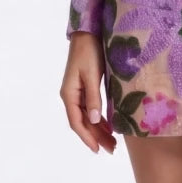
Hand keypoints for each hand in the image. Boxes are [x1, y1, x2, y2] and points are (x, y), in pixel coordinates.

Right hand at [60, 33, 116, 154]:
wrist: (87, 33)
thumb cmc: (89, 51)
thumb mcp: (92, 74)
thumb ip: (93, 97)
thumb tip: (95, 121)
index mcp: (69, 94)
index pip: (77, 122)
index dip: (87, 137)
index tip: (98, 149)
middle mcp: (71, 95)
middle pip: (83, 122)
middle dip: (96, 136)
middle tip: (112, 149)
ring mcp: (77, 92)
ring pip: (88, 116)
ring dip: (99, 129)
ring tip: (112, 142)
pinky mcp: (85, 87)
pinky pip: (91, 108)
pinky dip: (99, 118)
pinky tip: (108, 125)